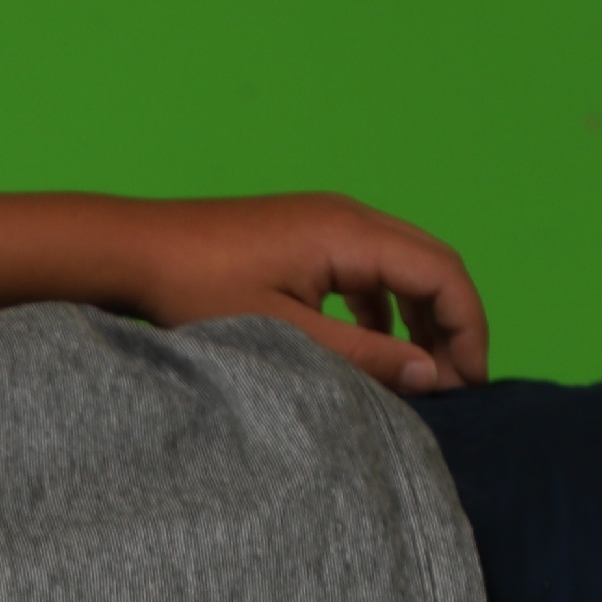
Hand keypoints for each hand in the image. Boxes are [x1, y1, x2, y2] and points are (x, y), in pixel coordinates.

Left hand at [125, 195, 491, 396]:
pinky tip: (371, 349)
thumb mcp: (285, 335)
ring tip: (418, 374)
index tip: (469, 383)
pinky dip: (383, 309)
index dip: (468, 328)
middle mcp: (347, 217)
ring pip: (401, 267)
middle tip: (455, 385)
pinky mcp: (302, 237)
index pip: (443, 273)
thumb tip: (430, 375)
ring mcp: (324, 223)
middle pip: (431, 265)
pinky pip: (365, 270)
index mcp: (349, 232)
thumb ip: (363, 356)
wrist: (132, 251)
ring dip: (418, 318)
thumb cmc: (196, 288)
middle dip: (451, 325)